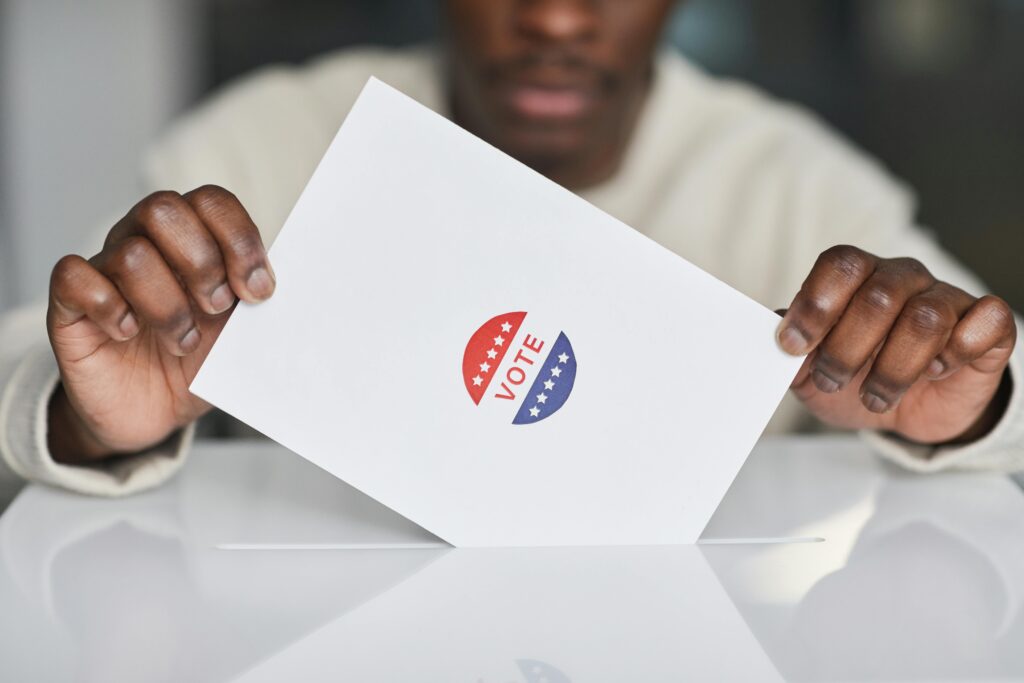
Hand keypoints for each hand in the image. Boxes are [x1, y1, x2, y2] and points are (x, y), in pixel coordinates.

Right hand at [46, 186, 274, 462]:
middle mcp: (145, 241)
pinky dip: (111, 308)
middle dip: (201, 263)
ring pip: (130, 253)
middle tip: (216, 308)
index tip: (259, 292)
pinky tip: (129, 333)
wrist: (153, 412)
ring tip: (182, 340)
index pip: (212, 201)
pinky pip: (74, 276)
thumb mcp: (239, 334)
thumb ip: (258, 305)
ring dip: (168, 305)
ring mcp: (105, 269)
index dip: (239, 240)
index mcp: (192, 238)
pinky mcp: (68, 302)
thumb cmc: (198, 363)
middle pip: (163, 208)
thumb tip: (290, 293)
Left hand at [777, 245, 1015, 444]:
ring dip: (892, 370)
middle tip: (833, 381)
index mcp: (858, 277)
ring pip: (924, 320)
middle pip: (876, 297)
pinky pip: (983, 323)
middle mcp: (903, 278)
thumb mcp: (812, 375)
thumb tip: (770, 333)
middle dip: (846, 351)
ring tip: (876, 396)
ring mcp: (947, 298)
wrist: (911, 413)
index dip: (814, 305)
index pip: (839, 264)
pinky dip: (956, 354)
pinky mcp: (989, 325)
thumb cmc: (859, 381)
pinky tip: (937, 372)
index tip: (793, 346)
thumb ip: (791, 354)